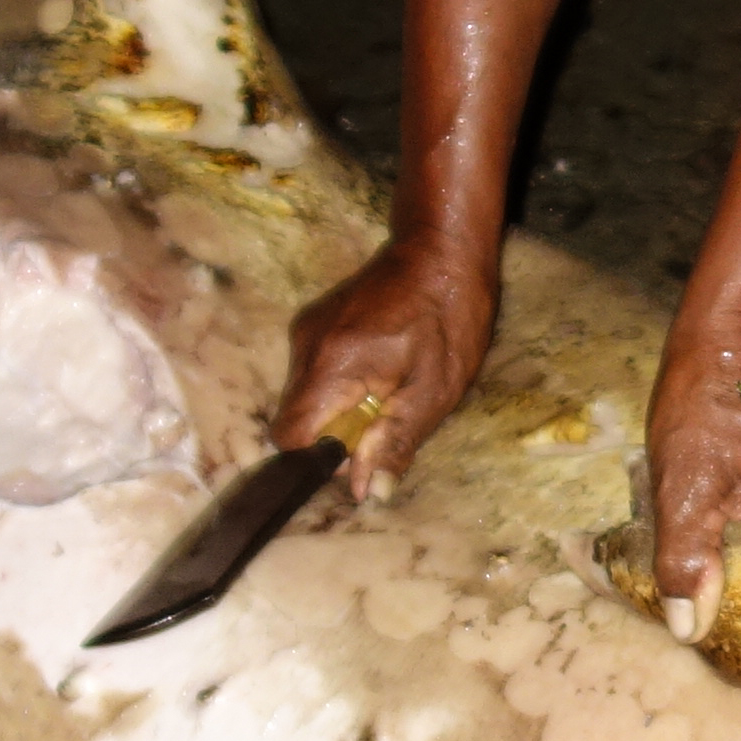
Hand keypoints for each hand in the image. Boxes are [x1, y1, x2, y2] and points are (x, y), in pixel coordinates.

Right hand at [281, 236, 500, 493]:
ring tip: (391, 387)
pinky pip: (315, 375)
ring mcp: (306, 331)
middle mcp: (306, 347)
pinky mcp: (314, 324)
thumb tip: (365, 491)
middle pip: (295, 420)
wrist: (442, 248)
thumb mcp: (434, 392)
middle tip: (388, 417)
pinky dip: (342, 387)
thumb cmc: (449, 317)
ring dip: (342, 409)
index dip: (319, 458)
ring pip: (305, 399)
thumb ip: (394, 443)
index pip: (290, 437)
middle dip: (336, 434)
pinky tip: (382, 369)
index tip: (357, 453)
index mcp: (333, 366)